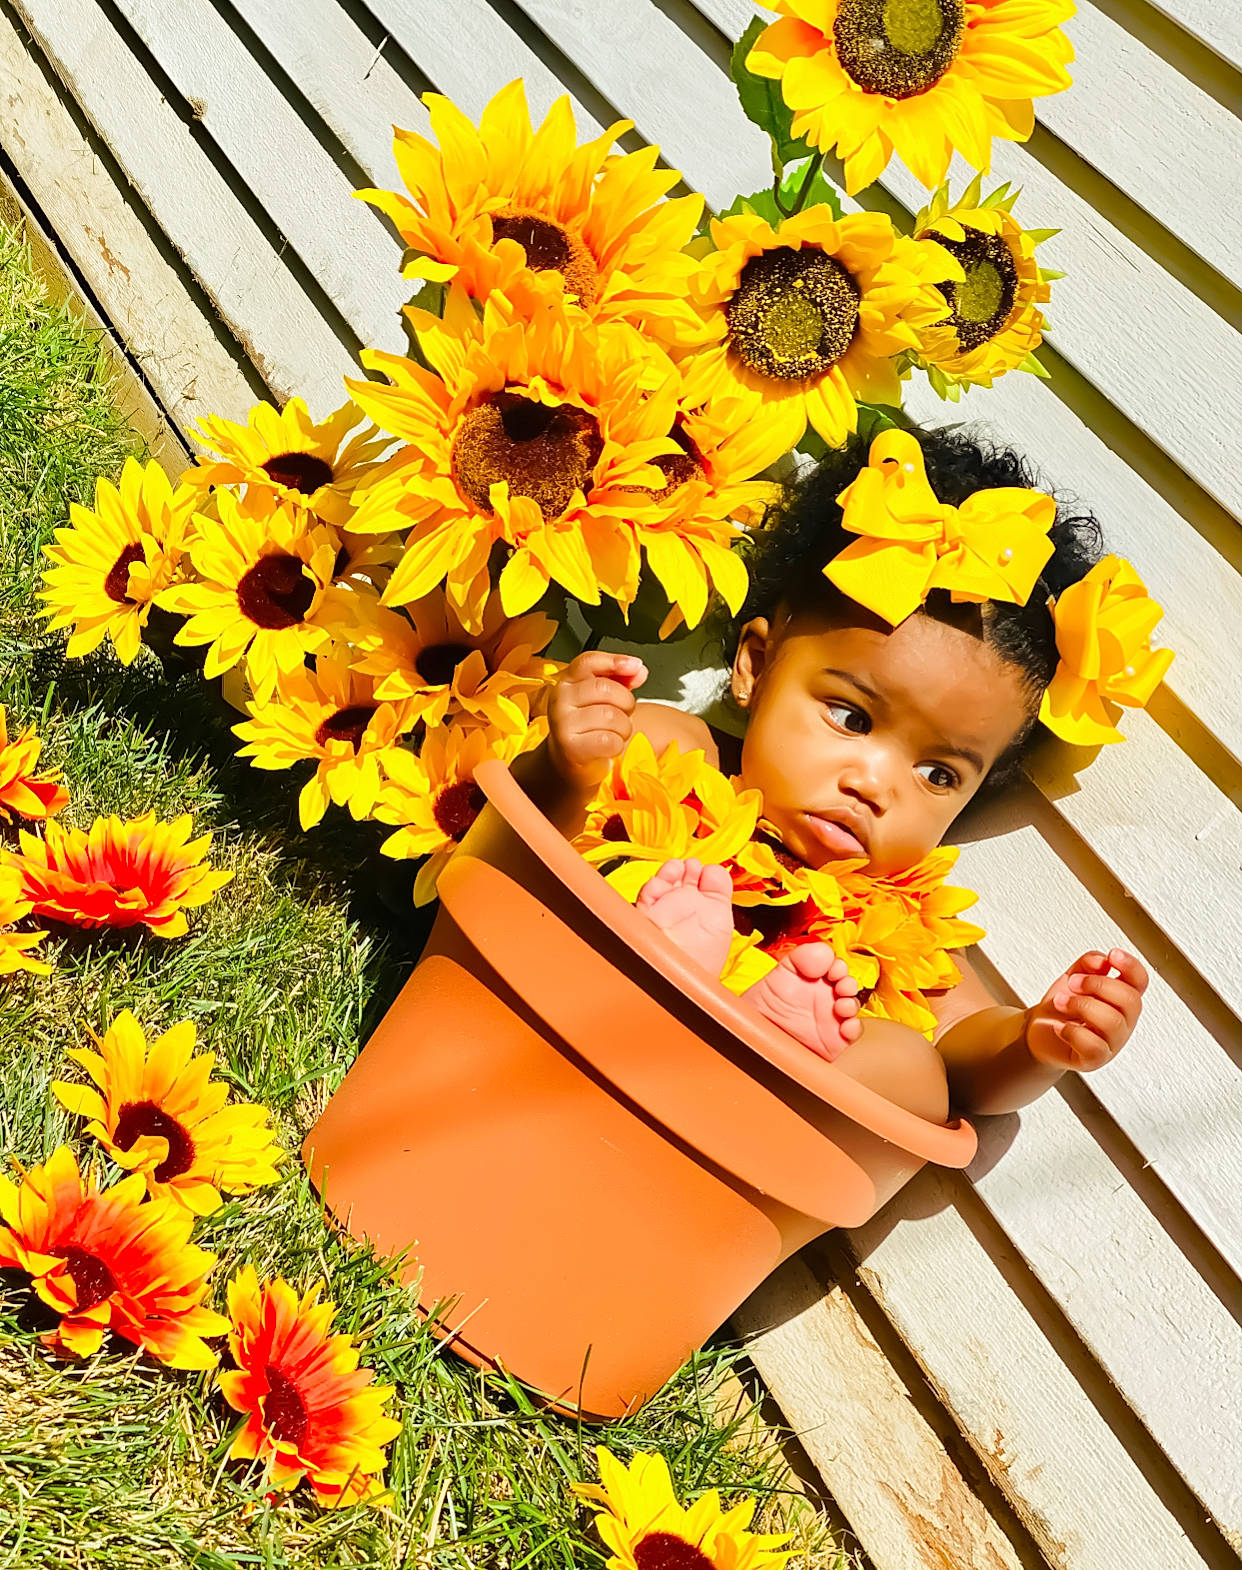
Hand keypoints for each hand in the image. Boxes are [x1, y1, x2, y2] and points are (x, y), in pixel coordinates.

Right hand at [546, 650, 646, 792]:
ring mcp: (563, 723)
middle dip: (626, 702)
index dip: (613, 661)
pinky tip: (608, 746)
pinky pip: (610, 740)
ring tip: (614, 732)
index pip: (588, 662)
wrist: (568, 761)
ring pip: (611, 716)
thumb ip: (621, 679)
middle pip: (605, 689)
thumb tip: (638, 670)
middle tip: (623, 713)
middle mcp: (560, 699)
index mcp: (567, 681)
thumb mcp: (602, 698)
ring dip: (624, 727)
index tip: (634, 665)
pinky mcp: (570, 747)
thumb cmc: (588, 726)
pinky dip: (617, 745)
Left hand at [1025, 948, 1148, 1070]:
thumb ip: (1088, 964)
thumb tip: (1102, 961)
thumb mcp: (1073, 977)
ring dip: (1081, 1006)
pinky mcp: (1095, 1060)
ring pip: (1112, 1022)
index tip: (1112, 955)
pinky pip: (1094, 1047)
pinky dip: (1072, 1032)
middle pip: (1131, 1001)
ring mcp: (1112, 1042)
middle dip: (1098, 985)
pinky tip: (1060, 1027)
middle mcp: (1123, 1021)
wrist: (1038, 1031)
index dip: (1131, 966)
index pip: (1140, 981)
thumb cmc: (1061, 1006)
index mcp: (1121, 998)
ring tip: (1060, 1003)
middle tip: (1073, 983)